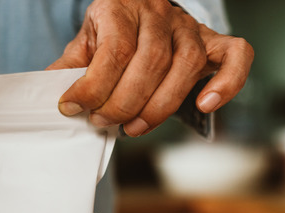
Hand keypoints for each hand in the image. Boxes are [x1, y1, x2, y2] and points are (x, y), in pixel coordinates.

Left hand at [48, 0, 253, 136]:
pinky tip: (204, 105)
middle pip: (150, 63)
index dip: (93, 85)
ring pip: (185, 66)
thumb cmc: (112, 32)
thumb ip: (69, 67)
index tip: (72, 106)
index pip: (114, 50)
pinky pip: (235, 56)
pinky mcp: (213, 42)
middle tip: (101, 121)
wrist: (139, 7)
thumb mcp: (85, 43)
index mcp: (122, 8)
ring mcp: (190, 28)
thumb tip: (49, 95)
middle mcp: (160, 15)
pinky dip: (227, 82)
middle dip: (123, 102)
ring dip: (158, 106)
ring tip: (132, 128)